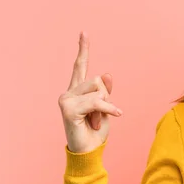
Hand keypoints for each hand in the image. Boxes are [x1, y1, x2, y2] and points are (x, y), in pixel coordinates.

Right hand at [58, 32, 122, 152]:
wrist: (89, 151)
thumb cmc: (97, 130)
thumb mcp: (106, 107)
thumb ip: (105, 91)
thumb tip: (107, 73)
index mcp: (78, 89)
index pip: (81, 65)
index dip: (83, 48)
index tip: (84, 32)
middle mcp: (69, 91)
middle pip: (98, 80)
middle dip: (106, 97)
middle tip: (98, 115)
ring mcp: (66, 99)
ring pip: (98, 90)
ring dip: (104, 107)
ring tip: (95, 120)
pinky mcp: (68, 108)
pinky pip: (97, 102)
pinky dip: (109, 109)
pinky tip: (117, 114)